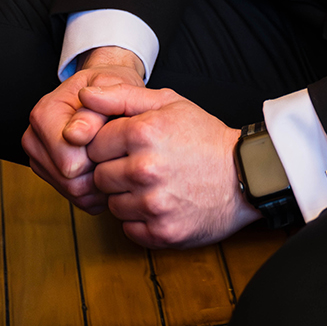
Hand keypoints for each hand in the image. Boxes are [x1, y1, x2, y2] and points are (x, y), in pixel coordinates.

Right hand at [21, 46, 145, 212]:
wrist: (105, 90)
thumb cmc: (110, 87)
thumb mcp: (111, 86)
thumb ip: (96, 109)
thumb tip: (75, 135)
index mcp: (43, 114)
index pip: (69, 160)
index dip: (100, 154)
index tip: (116, 134)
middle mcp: (34, 140)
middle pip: (70, 181)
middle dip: (101, 169)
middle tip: (120, 147)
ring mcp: (40, 161)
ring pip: (74, 193)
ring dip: (101, 182)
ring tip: (117, 156)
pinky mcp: (51, 177)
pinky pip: (78, 200)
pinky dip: (99, 190)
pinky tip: (109, 167)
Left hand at [79, 81, 261, 246]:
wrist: (243, 174)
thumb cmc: (203, 136)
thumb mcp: (168, 102)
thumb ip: (121, 96)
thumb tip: (84, 94)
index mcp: (143, 133)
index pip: (94, 144)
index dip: (110, 144)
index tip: (129, 144)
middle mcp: (144, 170)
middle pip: (99, 176)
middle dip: (115, 170)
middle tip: (143, 164)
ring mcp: (152, 204)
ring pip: (111, 204)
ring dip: (127, 196)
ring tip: (154, 183)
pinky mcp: (160, 232)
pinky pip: (128, 228)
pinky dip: (140, 219)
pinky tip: (160, 202)